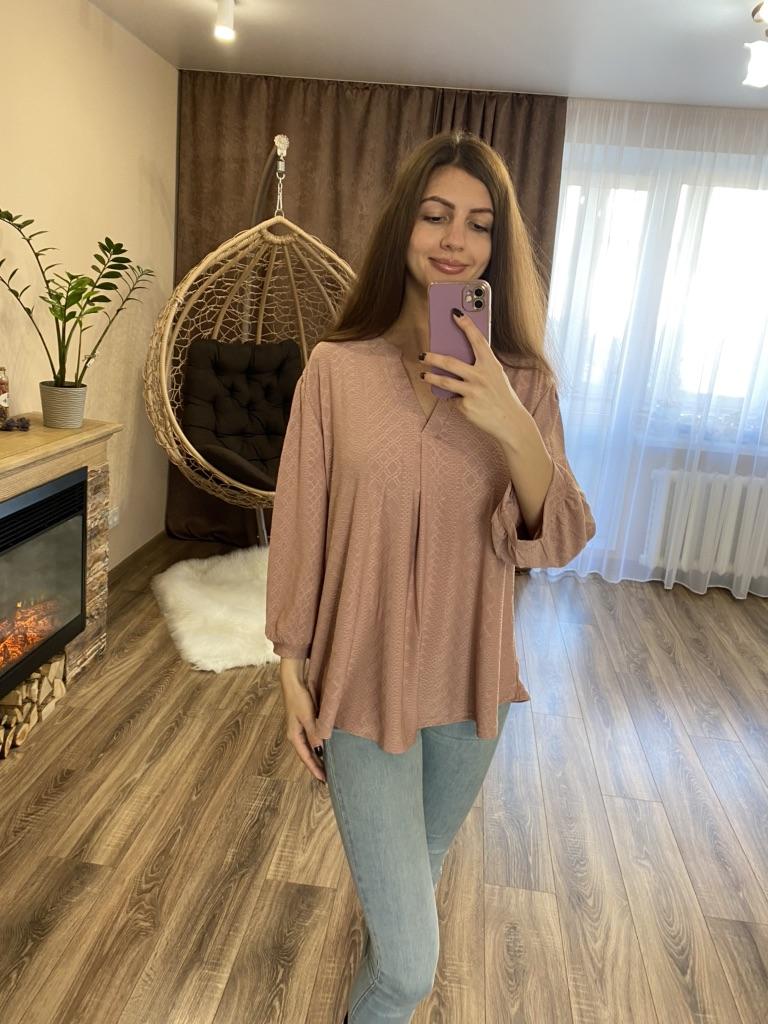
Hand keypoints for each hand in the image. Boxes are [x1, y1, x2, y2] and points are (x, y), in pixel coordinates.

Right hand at [281, 677, 326, 784]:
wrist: (293, 683)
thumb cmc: (299, 699)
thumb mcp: (307, 717)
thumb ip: (314, 733)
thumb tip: (320, 751)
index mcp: (294, 736)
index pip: (306, 757)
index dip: (315, 769)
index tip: (324, 780)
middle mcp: (295, 735)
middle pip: (307, 755)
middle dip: (316, 767)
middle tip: (327, 778)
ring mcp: (299, 730)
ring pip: (309, 749)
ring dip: (317, 758)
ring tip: (327, 768)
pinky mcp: (303, 724)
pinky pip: (311, 741)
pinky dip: (317, 748)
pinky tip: (324, 750)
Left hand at [419, 308, 527, 439]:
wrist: (510, 421)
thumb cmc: (502, 395)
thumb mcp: (496, 375)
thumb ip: (481, 365)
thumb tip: (457, 356)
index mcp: (490, 364)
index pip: (477, 340)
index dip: (466, 324)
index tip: (454, 313)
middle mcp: (481, 376)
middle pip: (450, 363)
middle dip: (432, 357)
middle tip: (422, 355)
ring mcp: (472, 392)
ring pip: (444, 382)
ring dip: (430, 377)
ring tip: (423, 375)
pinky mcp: (466, 407)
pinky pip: (453, 400)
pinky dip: (455, 400)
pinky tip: (463, 402)